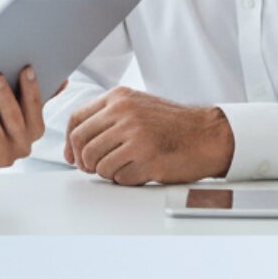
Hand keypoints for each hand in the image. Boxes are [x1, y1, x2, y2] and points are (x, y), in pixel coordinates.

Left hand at [0, 67, 66, 175]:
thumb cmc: (0, 122)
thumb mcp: (20, 111)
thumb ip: (39, 96)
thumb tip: (64, 80)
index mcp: (36, 129)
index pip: (36, 106)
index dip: (32, 88)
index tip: (26, 68)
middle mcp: (24, 145)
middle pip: (14, 118)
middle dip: (5, 96)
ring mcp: (5, 156)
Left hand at [63, 86, 233, 185]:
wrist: (207, 135)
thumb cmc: (174, 124)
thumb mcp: (137, 106)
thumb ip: (108, 117)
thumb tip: (76, 142)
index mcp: (119, 98)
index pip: (76, 120)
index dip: (69, 142)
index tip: (72, 155)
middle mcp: (124, 113)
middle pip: (82, 144)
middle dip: (84, 162)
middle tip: (93, 168)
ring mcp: (136, 136)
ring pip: (98, 164)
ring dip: (107, 172)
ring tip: (124, 167)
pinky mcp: (148, 158)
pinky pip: (119, 178)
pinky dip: (126, 179)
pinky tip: (140, 171)